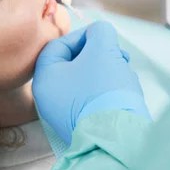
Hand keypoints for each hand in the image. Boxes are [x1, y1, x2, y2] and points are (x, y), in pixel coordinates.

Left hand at [33, 21, 149, 144]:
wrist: (117, 137)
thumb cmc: (104, 89)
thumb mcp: (102, 49)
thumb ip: (99, 31)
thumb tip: (99, 33)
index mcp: (45, 79)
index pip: (58, 45)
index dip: (83, 36)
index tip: (103, 38)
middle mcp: (48, 98)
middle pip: (73, 63)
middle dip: (99, 53)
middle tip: (118, 54)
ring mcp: (64, 115)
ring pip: (85, 80)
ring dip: (106, 69)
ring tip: (124, 71)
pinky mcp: (82, 125)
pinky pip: (92, 99)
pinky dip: (107, 89)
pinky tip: (124, 90)